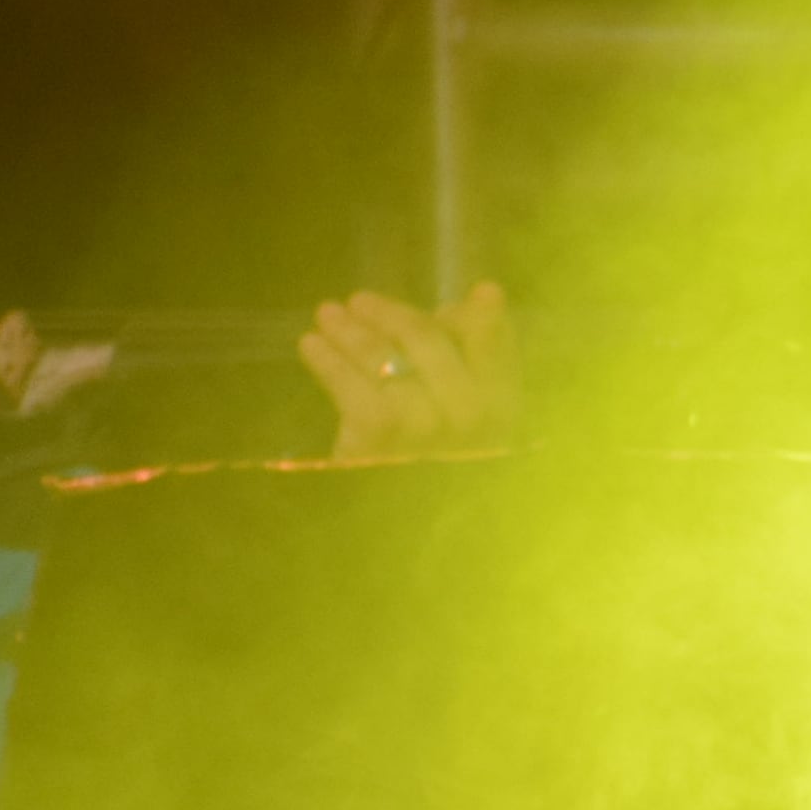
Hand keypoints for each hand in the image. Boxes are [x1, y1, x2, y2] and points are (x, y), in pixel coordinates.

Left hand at [301, 282, 521, 460]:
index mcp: (500, 411)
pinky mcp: (378, 447)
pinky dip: (329, 361)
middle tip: (358, 300)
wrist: (381, 518)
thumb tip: (476, 301)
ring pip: (387, 361)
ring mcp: (425, 436)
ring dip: (352, 331)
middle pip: (433, 346)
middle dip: (392, 316)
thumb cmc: (422, 453)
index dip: (491, 324)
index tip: (484, 291)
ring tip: (327, 314)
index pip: (499, 355)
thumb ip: (468, 354)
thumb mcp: (454, 404)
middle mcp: (471, 424)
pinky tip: (311, 344)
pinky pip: (352, 389)